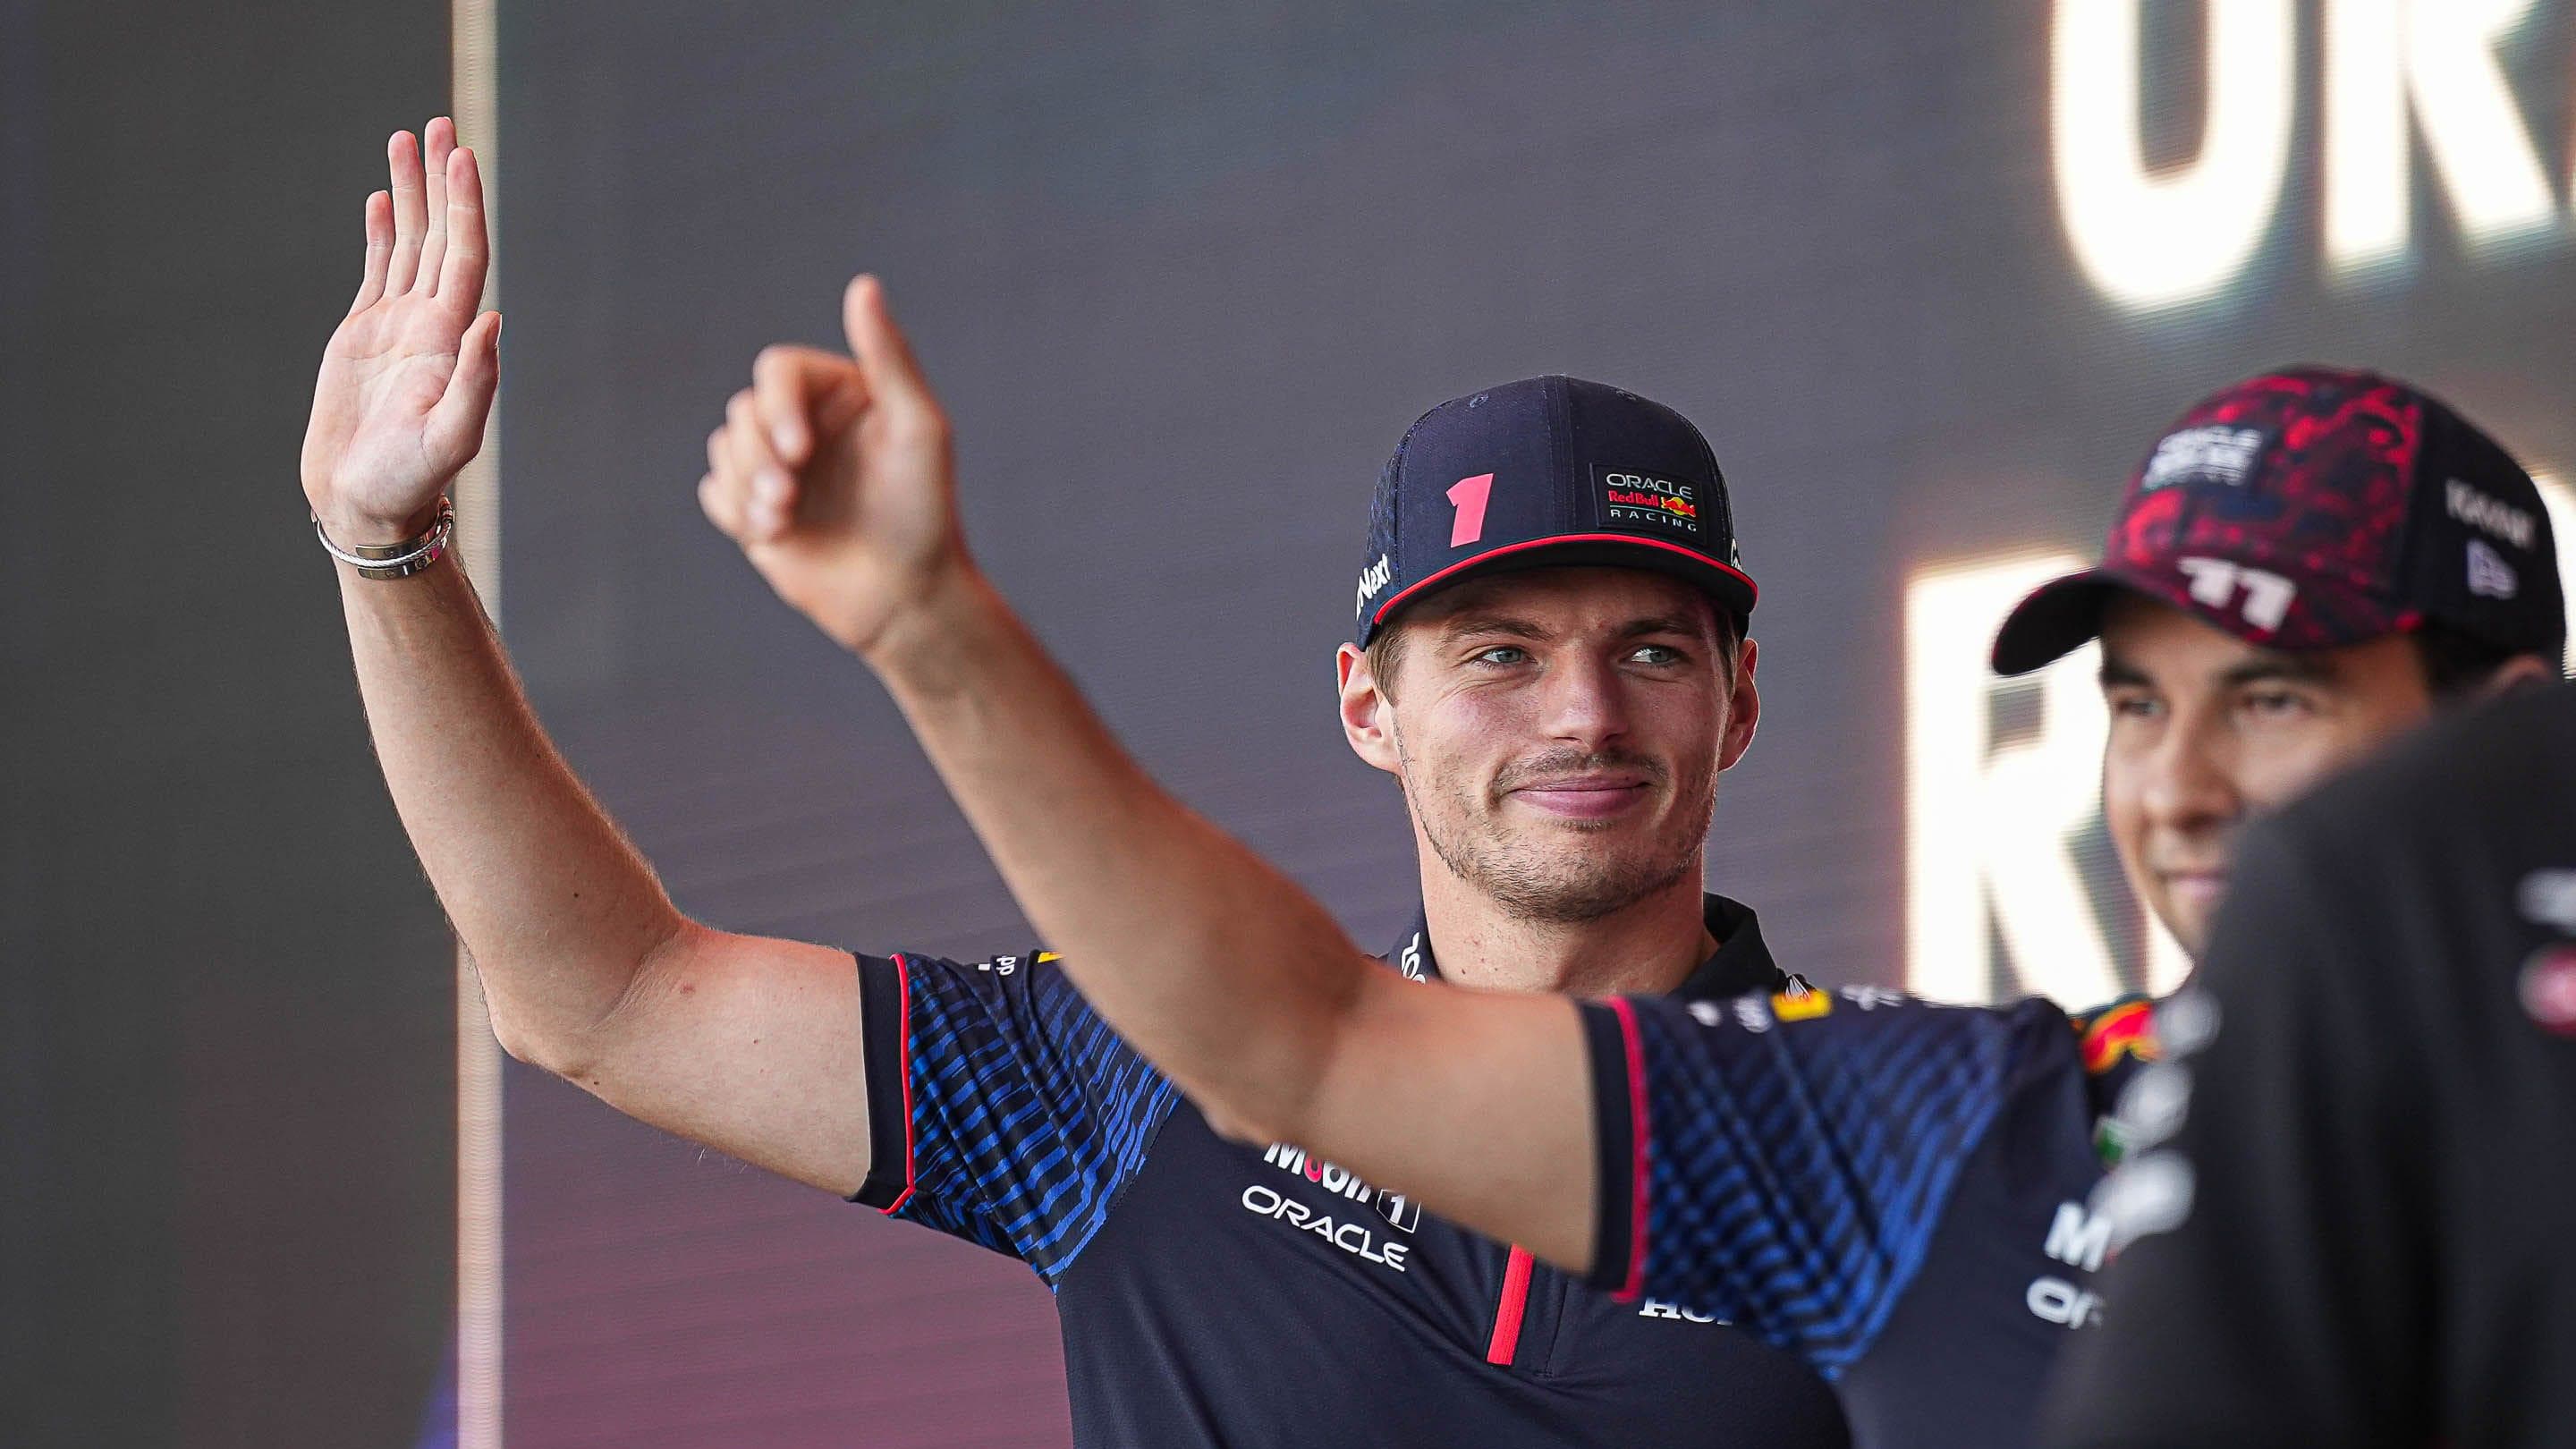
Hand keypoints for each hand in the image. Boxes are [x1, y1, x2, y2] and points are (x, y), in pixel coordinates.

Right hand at [301, 119, 500, 546]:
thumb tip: (492, 320)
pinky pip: (378, 271)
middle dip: (441, 181)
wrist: (368, 506)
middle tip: (439, 123)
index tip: (462, 157)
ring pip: (408, 243)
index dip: (465, 206)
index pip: (465, 256)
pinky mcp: (365, 339)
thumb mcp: (451, 437)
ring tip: (409, 138)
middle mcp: (431, 325)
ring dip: (412, 193)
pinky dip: (383, 233)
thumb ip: (475, 381)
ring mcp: (398, 328)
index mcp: (453, 340)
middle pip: (440, 235)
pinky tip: (385, 199)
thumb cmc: (410, 481)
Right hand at [699, 276, 968, 654]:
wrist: (905, 599)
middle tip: (789, 499)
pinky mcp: (757, 508)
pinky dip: (734, 511)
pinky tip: (774, 536)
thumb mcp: (918, 429)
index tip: (798, 452)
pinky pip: (713, 491)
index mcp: (841, 391)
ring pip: (723, 449)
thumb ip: (889, 357)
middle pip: (743, 410)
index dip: (776, 407)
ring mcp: (780, 466)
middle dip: (759, 456)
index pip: (776, 370)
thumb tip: (863, 284)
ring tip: (783, 522)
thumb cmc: (923, 513)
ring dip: (746, 486)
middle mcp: (807, 421)